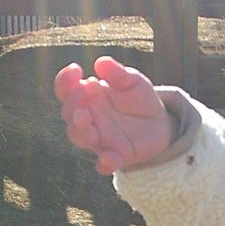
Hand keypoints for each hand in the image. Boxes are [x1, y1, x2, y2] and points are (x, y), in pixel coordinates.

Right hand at [53, 56, 172, 173]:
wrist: (160, 122)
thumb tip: (101, 62)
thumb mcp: (133, 82)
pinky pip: (105, 163)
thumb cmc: (139, 98)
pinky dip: (105, 163)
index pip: (66, 90)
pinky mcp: (117, 155)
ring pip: (79, 137)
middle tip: (84, 91)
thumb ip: (118, 74)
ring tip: (84, 117)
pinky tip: (107, 159)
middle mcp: (88, 118)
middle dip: (72, 104)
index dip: (65, 81)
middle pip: (68, 114)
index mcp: (87, 97)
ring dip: (79, 129)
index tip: (75, 69)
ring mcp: (100, 138)